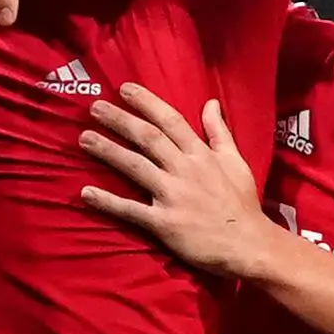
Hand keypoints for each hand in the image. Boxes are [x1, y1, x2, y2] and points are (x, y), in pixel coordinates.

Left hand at [79, 84, 281, 278]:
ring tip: (84, 138)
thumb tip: (211, 102)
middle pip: (147, 138)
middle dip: (120, 120)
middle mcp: (184, 170)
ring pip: (135, 166)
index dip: (146, 103)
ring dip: (108, 151)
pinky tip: (86, 192)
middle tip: (94, 107)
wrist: (249, 245)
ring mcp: (173, 196)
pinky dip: (108, 201)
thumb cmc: (242, 203)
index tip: (124, 88)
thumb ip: (219, 132)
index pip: (170, 120)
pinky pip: (131, 210)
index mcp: (201, 154)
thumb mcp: (236, 161)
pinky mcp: (164, 223)